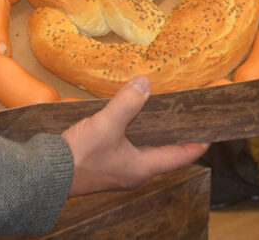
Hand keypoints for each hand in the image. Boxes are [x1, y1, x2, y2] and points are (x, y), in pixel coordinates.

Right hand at [61, 76, 207, 196]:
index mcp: (142, 167)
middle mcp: (134, 171)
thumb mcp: (106, 125)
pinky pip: (126, 147)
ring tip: (158, 111)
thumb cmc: (81, 156)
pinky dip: (132, 132)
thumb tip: (145, 83)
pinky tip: (125, 118)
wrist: (47, 174)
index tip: (211, 131)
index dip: (196, 143)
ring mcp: (118, 169)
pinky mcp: (103, 163)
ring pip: (143, 149)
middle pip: (163, 152)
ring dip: (152, 132)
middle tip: (184, 115)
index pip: (180, 155)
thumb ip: (126, 103)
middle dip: (174, 134)